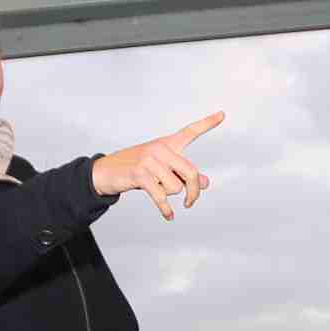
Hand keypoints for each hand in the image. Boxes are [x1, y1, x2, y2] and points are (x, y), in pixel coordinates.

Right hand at [91, 112, 222, 219]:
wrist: (106, 171)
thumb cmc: (136, 168)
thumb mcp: (162, 168)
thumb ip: (184, 174)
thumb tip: (206, 183)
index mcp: (167, 144)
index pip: (190, 132)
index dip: (207, 123)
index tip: (223, 115)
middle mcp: (160, 149)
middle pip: (190, 172)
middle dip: (194, 191)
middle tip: (190, 202)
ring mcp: (150, 160)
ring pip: (175, 187)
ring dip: (169, 195)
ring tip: (157, 191)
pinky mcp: (140, 174)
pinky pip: (161, 196)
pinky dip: (165, 209)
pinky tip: (169, 215)